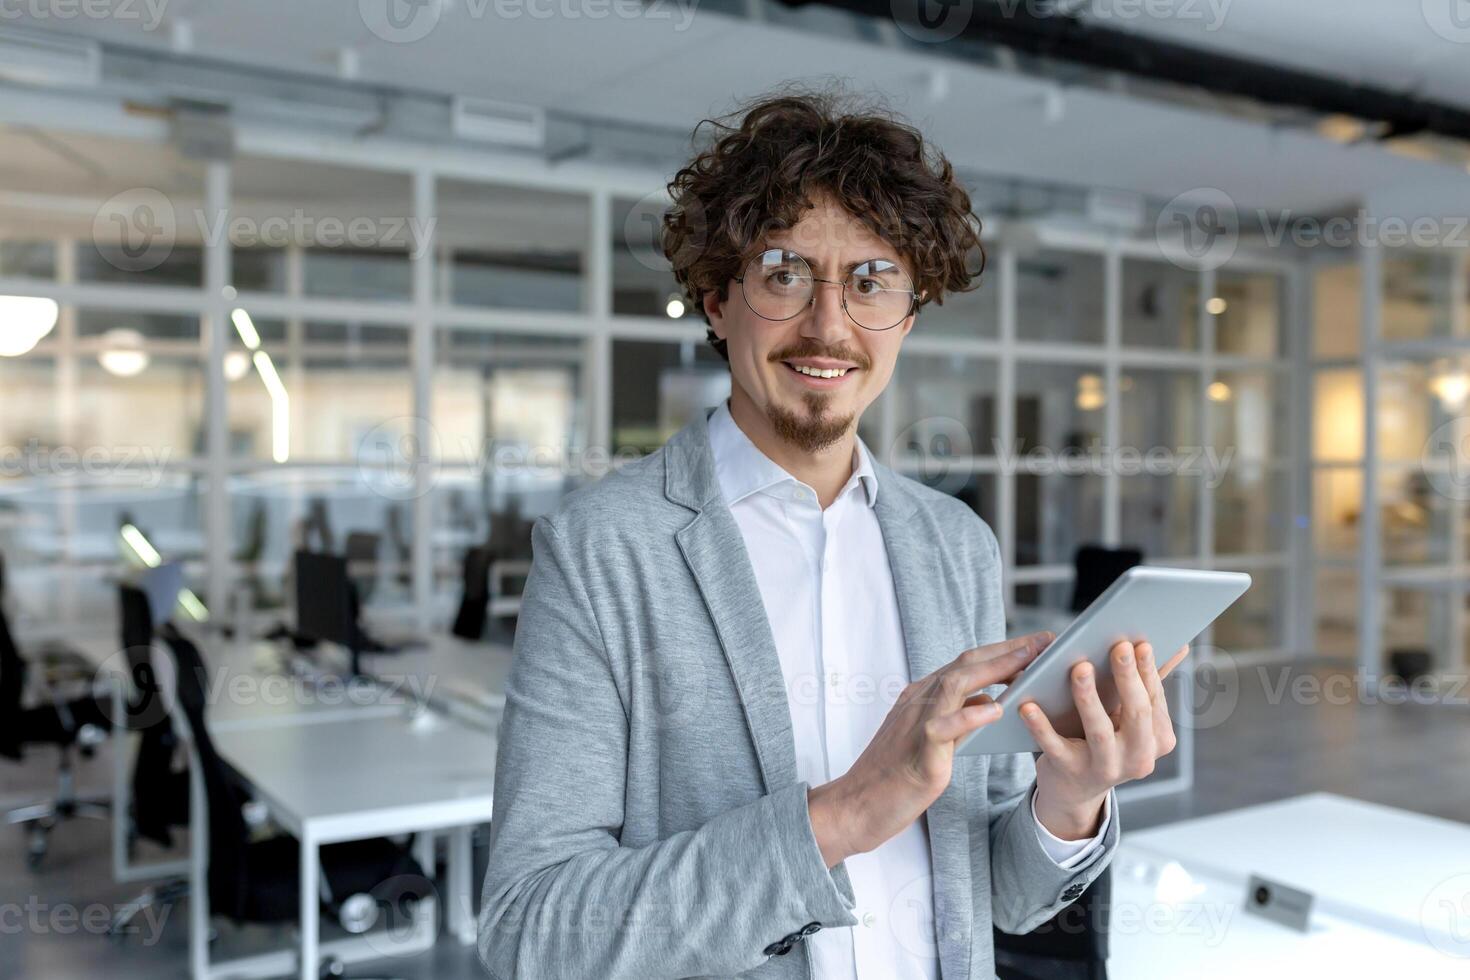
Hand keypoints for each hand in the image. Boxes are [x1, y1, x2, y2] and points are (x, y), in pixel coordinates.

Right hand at [807, 632, 1054, 867]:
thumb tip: (988, 701)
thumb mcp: (931, 739)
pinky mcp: (918, 751)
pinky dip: (970, 715)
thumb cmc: (894, 776)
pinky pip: (944, 726)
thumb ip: (958, 717)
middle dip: (1008, 650)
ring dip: (995, 669)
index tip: (1036, 645)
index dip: (1002, 651)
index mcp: (922, 696)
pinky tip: (996, 709)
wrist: (857, 806)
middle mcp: (918, 700)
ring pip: (956, 684)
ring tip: (1029, 663)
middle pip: (966, 664)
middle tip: (1045, 642)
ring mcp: (916, 722)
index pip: (966, 663)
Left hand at [1024, 641, 1190, 839]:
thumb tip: (1180, 645)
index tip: (1140, 642)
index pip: (1154, 699)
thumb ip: (1149, 684)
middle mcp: (1138, 758)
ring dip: (1089, 697)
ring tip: (1079, 668)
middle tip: (1118, 647)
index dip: (1147, 670)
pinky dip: (1041, 725)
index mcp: (1159, 740)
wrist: (1075, 790)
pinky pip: (1055, 746)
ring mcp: (1105, 768)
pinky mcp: (1070, 772)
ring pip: (1098, 731)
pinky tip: (1028, 705)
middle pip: (1136, 714)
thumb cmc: (1107, 741)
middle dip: (1128, 678)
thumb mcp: (1131, 718)